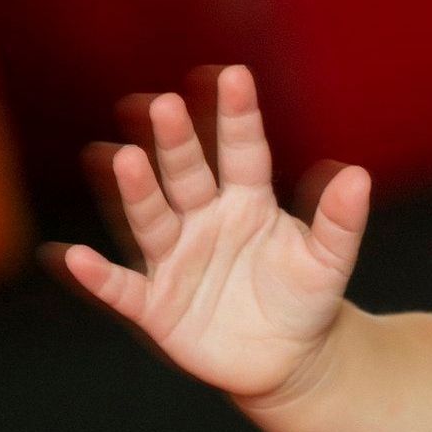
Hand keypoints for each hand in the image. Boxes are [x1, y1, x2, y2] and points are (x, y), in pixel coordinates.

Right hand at [43, 65, 369, 402]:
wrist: (289, 356)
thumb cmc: (308, 295)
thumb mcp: (330, 259)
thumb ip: (341, 220)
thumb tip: (357, 174)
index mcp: (249, 200)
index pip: (242, 151)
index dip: (237, 115)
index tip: (234, 74)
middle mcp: (206, 220)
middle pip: (189, 174)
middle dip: (177, 141)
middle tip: (163, 103)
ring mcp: (178, 260)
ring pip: (153, 218)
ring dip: (137, 191)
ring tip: (121, 156)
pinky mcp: (157, 307)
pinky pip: (124, 288)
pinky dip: (99, 276)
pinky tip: (73, 255)